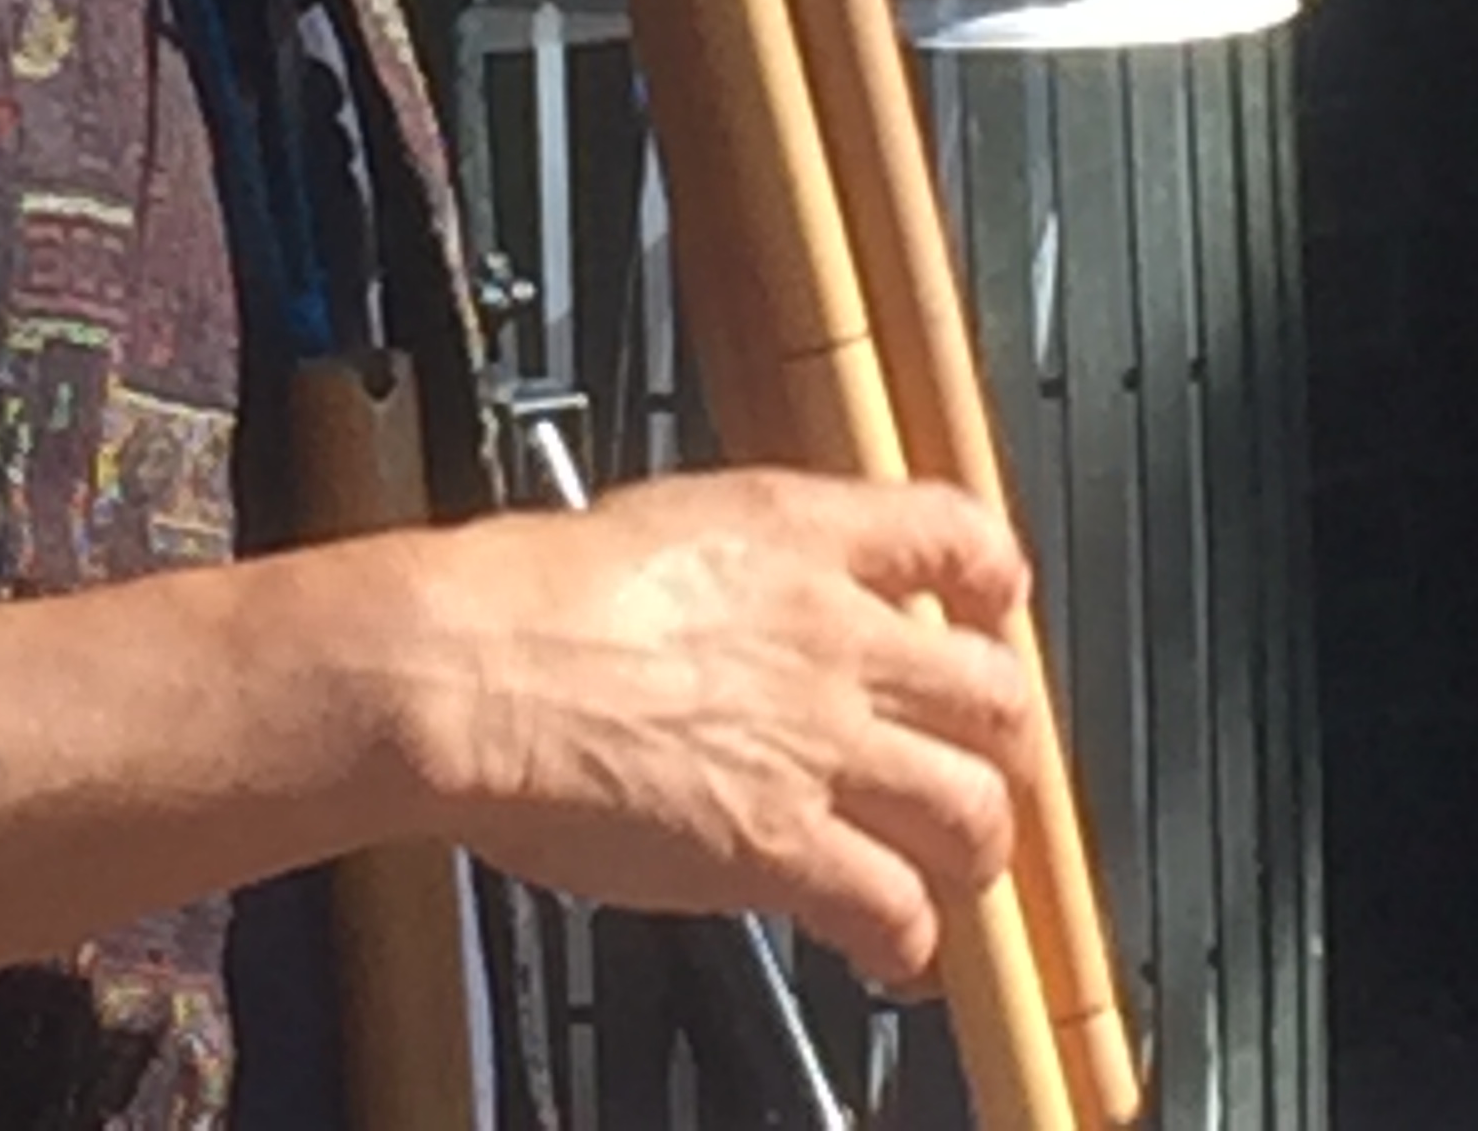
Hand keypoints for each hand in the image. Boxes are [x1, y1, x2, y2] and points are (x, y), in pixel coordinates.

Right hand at [404, 469, 1033, 987]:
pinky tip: (886, 951)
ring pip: (976, 813)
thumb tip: (747, 602)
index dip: (992, 582)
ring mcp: (820, 744)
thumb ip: (736, 568)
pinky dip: (906, 943)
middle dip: (1003, 744)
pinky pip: (899, 912)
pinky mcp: (787, 847)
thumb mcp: (654, 526)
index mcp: (795, 531)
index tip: (991, 612)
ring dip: (972, 854)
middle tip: (982, 766)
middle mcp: (833, 633)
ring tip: (951, 876)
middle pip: (996, 693)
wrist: (474, 666)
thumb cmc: (522, 597)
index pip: (957, 532)